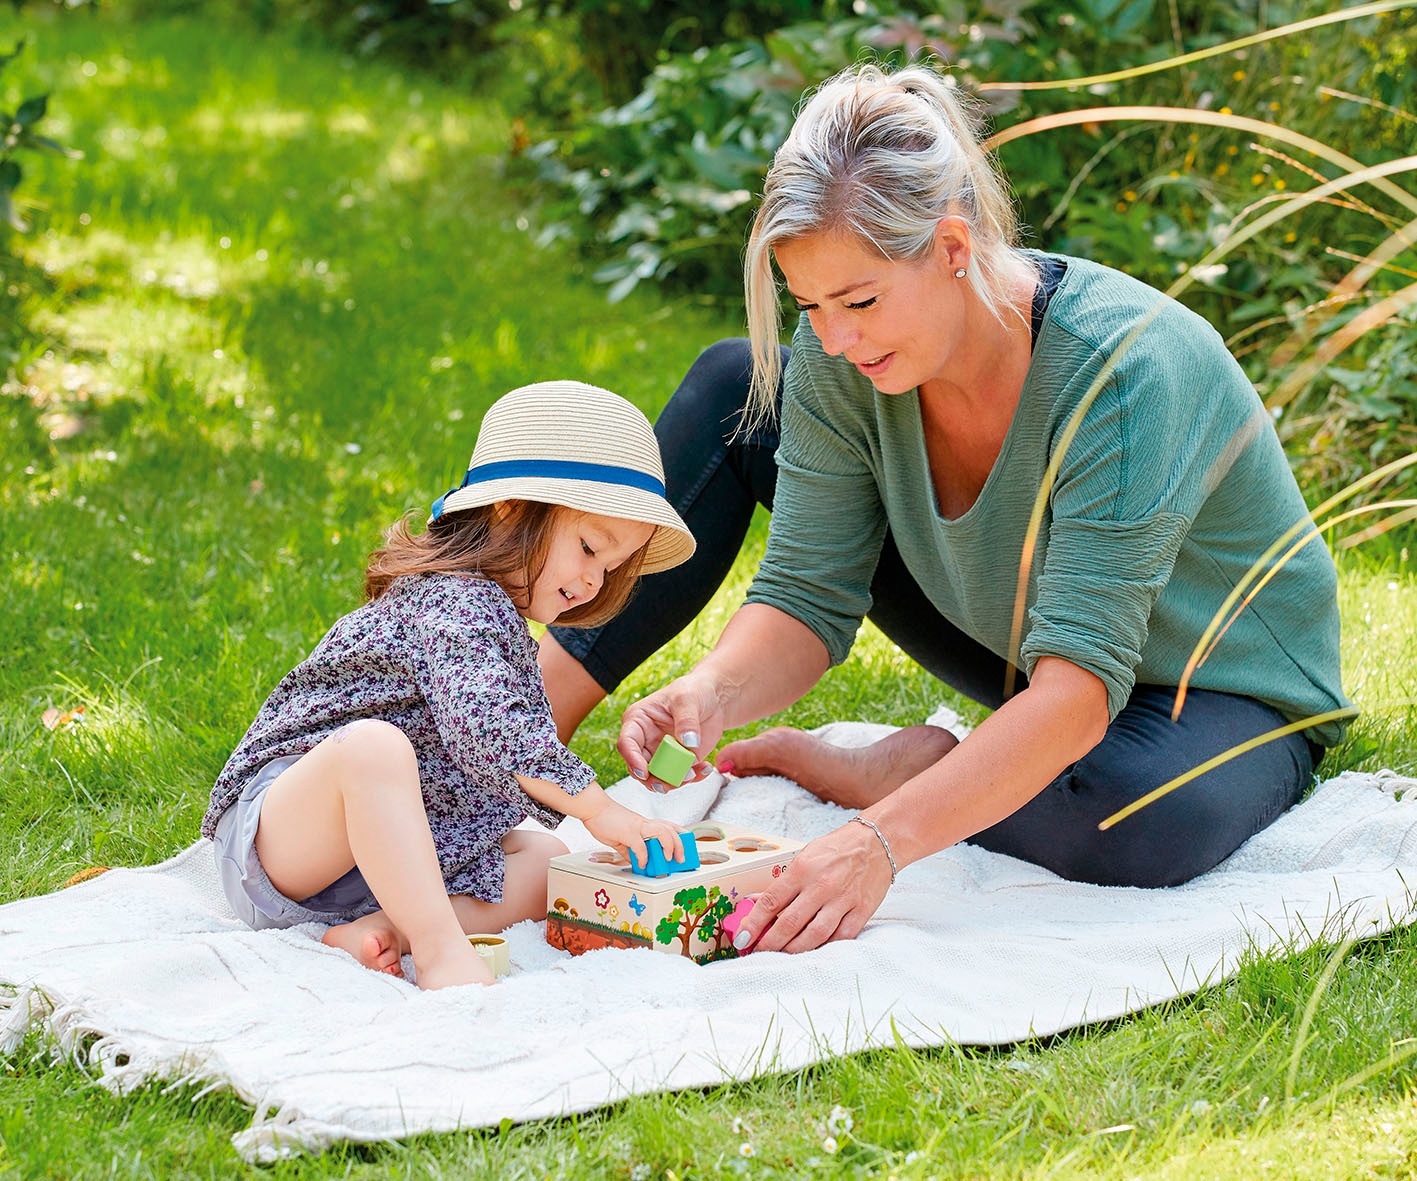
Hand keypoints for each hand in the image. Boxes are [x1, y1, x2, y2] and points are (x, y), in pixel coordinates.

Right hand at [581, 798, 684, 868]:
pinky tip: (642, 864)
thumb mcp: (621, 837)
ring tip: (668, 859)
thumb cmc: (606, 820)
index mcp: (645, 824)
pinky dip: (644, 857)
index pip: (668, 826)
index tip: (685, 847)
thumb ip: (629, 849)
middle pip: (670, 830)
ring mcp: (637, 827)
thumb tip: (635, 860)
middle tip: (680, 859)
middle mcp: (644, 824)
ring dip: (669, 846)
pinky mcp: (628, 832)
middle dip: (680, 845)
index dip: (680, 835)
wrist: (594, 808)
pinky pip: (640, 845)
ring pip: (662, 832)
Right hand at [618, 671, 724, 789]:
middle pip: (639, 768)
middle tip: (673, 781)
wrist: (715, 698)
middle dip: (654, 779)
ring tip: (695, 771)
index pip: (626, 743)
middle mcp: (645, 740)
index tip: (645, 771)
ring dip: (675, 781)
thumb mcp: (687, 698)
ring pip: (658, 778)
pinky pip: (679, 778)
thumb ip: (686, 720)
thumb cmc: (694, 690)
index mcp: (638, 720)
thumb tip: (688, 743)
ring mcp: (662, 753)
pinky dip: (692, 778)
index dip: (632, 760)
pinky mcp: (678, 762)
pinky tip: (704, 768)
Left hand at [732, 820, 893, 953]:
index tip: (741, 939)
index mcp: (803, 869)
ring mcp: (843, 900)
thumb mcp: (804, 857)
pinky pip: (841, 937)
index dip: (753, 924)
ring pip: (814, 935)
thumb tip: (755, 902)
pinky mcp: (862, 911)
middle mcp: (822, 886)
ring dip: (794, 950)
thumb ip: (782, 883)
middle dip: (769, 944)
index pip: (771, 902)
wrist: (878, 841)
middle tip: (757, 953)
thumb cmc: (837, 849)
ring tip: (781, 956)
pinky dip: (825, 947)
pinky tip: (813, 950)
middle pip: (789, 923)